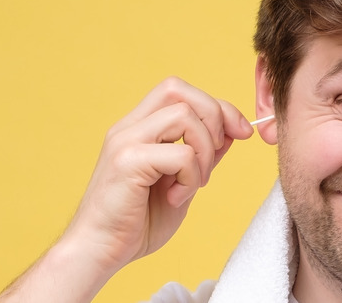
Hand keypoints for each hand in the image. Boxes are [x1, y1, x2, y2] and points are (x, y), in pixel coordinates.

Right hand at [68, 77, 254, 269]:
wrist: (100, 253)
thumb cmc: (137, 223)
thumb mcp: (182, 182)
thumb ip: (201, 156)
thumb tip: (230, 132)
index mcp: (139, 128)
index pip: (180, 92)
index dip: (217, 107)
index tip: (241, 132)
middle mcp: (129, 127)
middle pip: (178, 89)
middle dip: (214, 115)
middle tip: (218, 151)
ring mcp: (125, 142)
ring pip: (184, 115)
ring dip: (203, 151)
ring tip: (195, 182)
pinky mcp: (127, 162)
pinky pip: (181, 154)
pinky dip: (191, 177)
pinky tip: (177, 197)